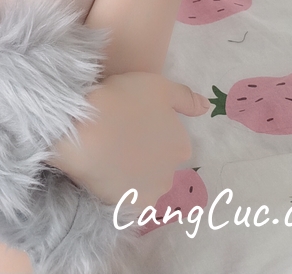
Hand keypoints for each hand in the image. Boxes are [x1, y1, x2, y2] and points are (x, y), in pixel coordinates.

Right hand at [44, 72, 208, 210]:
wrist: (84, 130)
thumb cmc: (122, 101)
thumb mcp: (158, 86)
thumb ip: (185, 98)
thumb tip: (206, 107)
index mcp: (181, 145)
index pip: (171, 140)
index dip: (149, 129)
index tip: (131, 120)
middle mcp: (172, 174)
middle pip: (159, 163)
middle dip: (145, 153)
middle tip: (119, 135)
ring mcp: (151, 193)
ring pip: (145, 181)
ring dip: (133, 171)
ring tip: (109, 153)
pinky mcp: (128, 206)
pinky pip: (128, 196)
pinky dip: (120, 187)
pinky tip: (106, 171)